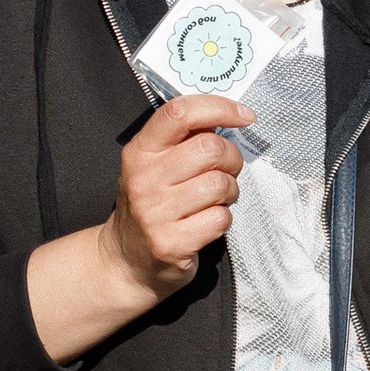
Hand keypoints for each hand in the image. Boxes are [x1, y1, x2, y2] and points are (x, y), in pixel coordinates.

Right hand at [28, 90, 253, 362]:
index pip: (180, 113)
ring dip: (230, 192)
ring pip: (220, 184)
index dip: (219, 107)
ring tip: (216, 199)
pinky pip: (220, 219)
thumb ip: (183, 140)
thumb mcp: (153, 166)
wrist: (125, 262)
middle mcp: (143, 179)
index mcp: (139, 151)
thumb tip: (226, 117)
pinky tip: (207, 222)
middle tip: (227, 170)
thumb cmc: (150, 206)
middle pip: (210, 148)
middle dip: (232, 158)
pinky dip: (223, 219)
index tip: (244, 115)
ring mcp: (155, 213)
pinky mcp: (171, 243)